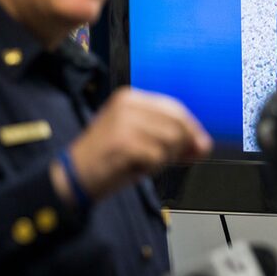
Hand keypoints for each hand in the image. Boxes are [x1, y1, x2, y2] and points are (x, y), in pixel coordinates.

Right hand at [63, 88, 212, 200]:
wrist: (73, 177)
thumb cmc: (105, 159)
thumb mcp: (137, 138)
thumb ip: (169, 137)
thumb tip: (203, 144)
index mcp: (129, 98)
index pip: (174, 108)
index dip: (191, 128)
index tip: (200, 145)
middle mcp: (127, 105)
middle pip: (177, 123)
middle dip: (183, 145)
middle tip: (176, 159)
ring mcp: (125, 123)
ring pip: (171, 140)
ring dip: (164, 159)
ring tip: (144, 163)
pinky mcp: (125, 143)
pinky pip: (158, 157)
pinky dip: (152, 168)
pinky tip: (136, 169)